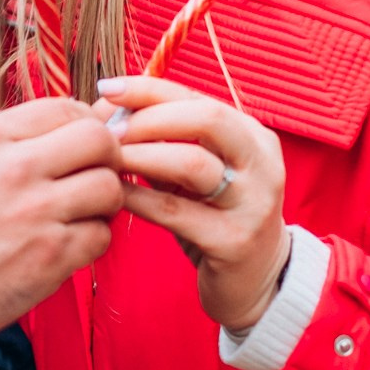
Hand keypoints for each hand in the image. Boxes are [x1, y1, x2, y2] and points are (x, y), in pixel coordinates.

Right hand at [0, 97, 123, 340]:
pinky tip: (68, 244)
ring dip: (103, 201)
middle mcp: (17, 169)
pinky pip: (100, 236)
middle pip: (98, 141)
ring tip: (83, 212)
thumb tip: (56, 124)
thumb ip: (3, 138)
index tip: (79, 143)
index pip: (64, 108)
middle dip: (106, 156)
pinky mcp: (50, 257)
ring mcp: (37, 214)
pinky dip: (91, 240)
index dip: (82, 122)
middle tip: (94, 173)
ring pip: (108, 188)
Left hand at [99, 76, 287, 331]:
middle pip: (207, 119)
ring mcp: (253, 203)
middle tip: (109, 131)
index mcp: (254, 136)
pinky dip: (140, 197)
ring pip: (192, 163)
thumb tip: (110, 109)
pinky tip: (115, 194)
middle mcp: (262, 164)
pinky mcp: (234, 241)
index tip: (107, 89)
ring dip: (141, 155)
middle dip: (149, 118)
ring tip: (107, 159)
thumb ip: (168, 141)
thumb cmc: (216, 215)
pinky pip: (176, 211)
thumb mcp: (201, 172)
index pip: (198, 97)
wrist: (257, 280)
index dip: (149, 89)